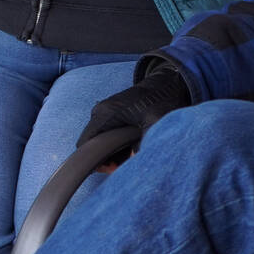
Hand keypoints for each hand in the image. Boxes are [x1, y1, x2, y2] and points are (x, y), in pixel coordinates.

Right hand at [75, 63, 193, 165]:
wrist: (167, 84)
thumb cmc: (162, 101)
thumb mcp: (156, 125)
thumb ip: (145, 146)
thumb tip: (135, 167)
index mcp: (106, 114)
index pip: (86, 144)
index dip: (95, 161)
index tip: (110, 170)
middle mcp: (101, 111)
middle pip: (91, 143)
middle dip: (104, 158)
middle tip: (121, 167)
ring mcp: (104, 111)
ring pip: (98, 140)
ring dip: (110, 152)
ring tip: (128, 158)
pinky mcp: (110, 113)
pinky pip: (105, 134)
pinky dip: (114, 145)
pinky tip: (129, 150)